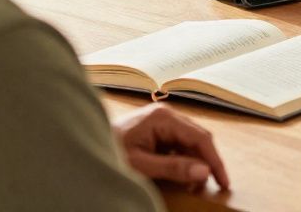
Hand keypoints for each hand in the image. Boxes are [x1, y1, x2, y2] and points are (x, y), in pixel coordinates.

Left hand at [112, 104, 229, 190]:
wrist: (78, 150)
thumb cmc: (107, 153)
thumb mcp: (141, 166)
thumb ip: (174, 168)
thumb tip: (204, 172)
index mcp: (163, 117)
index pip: (200, 138)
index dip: (214, 160)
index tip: (222, 181)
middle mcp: (165, 114)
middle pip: (197, 138)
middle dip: (204, 162)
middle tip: (208, 186)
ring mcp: (160, 121)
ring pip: (189, 142)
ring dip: (193, 162)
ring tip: (192, 184)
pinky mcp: (155, 130)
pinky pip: (177, 144)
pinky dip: (181, 160)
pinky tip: (179, 174)